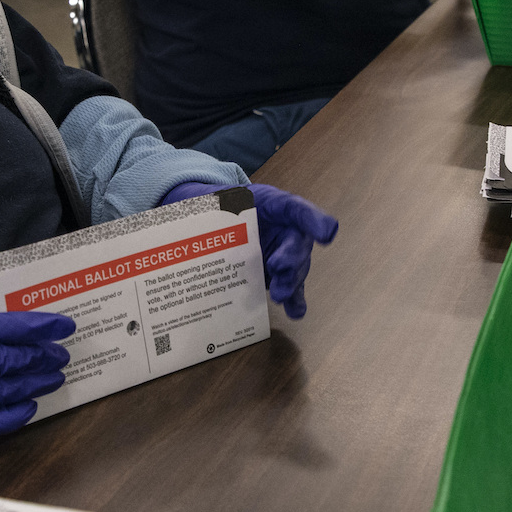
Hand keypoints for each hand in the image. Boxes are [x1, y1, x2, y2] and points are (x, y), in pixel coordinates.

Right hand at [0, 311, 72, 443]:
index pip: (5, 326)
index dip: (38, 326)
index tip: (63, 325)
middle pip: (11, 359)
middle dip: (42, 356)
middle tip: (61, 354)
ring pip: (7, 389)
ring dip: (35, 384)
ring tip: (54, 377)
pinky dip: (14, 416)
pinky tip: (30, 409)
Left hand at [161, 182, 339, 319]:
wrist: (217, 223)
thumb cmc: (223, 207)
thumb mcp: (216, 199)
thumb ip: (212, 205)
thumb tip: (183, 212)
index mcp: (274, 205)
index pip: (296, 209)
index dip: (314, 220)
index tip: (328, 233)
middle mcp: (285, 230)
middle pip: (298, 244)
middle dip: (292, 259)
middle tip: (279, 267)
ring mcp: (284, 254)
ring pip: (295, 269)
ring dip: (290, 282)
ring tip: (280, 294)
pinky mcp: (278, 276)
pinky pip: (292, 289)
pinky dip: (295, 301)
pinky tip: (296, 312)